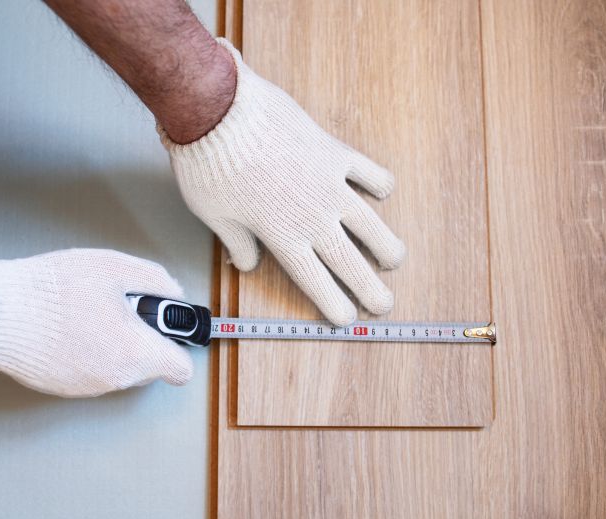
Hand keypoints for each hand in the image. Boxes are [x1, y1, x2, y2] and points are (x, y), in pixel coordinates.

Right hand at [0, 249, 192, 396]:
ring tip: (90, 311)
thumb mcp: (117, 268)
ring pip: (119, 367)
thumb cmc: (54, 291)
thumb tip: (175, 294)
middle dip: (144, 339)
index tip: (171, 329)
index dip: (180, 345)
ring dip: (115, 343)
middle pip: (150, 366)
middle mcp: (115, 379)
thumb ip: (159, 282)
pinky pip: (91, 369)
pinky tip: (70, 325)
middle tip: (123, 308)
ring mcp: (87, 387)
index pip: (182, 369)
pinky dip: (89, 351)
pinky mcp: (62, 387)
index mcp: (136, 354)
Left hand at [159, 39, 404, 325]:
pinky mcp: (334, 152)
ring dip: (386, 245)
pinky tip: (382, 192)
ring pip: (369, 224)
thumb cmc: (209, 166)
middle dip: (371, 289)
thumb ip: (237, 243)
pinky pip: (368, 172)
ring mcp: (329, 184)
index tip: (347, 319)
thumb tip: (247, 264)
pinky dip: (379, 184)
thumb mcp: (214, 216)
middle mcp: (313, 217)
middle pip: (350, 262)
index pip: (315, 281)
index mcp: (282, 237)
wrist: (219, 111)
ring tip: (395, 258)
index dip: (334, 303)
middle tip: (385, 305)